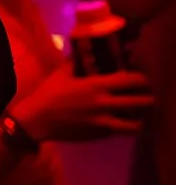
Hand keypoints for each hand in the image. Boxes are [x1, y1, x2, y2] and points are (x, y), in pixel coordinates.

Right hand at [15, 66, 153, 142]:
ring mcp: (103, 122)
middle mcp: (104, 104)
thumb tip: (83, 49)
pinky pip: (119, 132)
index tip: (142, 80)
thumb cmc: (48, 94)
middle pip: (140, 103)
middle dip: (148, 99)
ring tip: (137, 115)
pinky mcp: (98, 135)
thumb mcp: (62, 73)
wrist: (37, 120)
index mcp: (96, 85)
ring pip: (135, 125)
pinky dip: (123, 128)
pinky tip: (118, 122)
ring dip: (140, 119)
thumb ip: (76, 61)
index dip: (142, 80)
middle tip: (145, 97)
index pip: (131, 81)